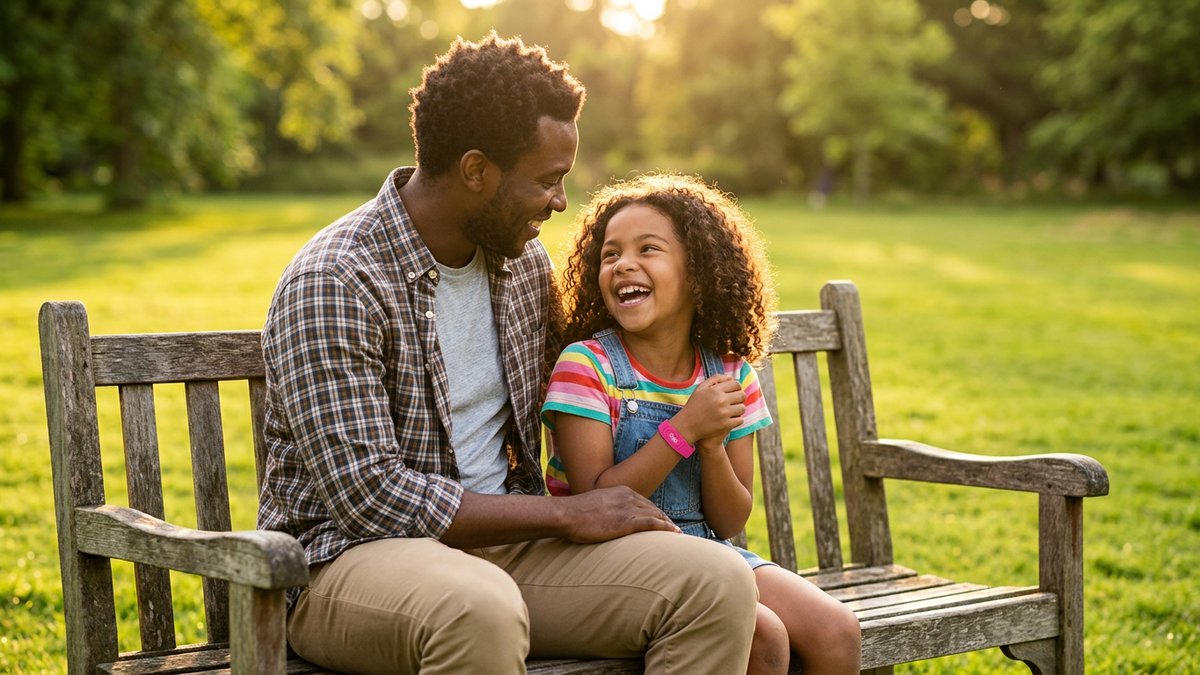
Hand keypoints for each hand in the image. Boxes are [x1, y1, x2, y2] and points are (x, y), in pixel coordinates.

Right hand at [559, 486, 680, 542]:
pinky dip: (666, 528)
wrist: (566, 514)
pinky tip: (675, 533)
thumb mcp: (594, 505)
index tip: (662, 521)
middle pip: (653, 508)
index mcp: (620, 490)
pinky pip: (652, 523)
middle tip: (675, 530)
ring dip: (668, 524)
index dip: (655, 512)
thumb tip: (606, 518)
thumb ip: (606, 508)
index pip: (644, 502)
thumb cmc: (574, 513)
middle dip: (664, 518)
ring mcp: (628, 508)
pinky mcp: (626, 521)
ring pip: (656, 515)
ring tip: (678, 534)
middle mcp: (627, 496)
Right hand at [671, 374, 744, 444]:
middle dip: (740, 398)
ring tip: (732, 411)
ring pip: (742, 408)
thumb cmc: (694, 405)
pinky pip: (740, 420)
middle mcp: (720, 400)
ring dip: (739, 409)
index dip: (737, 388)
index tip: (733, 393)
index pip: (736, 384)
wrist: (687, 426)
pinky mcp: (725, 425)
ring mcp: (723, 413)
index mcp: (714, 390)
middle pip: (742, 395)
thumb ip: (715, 379)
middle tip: (735, 402)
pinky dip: (736, 420)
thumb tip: (731, 378)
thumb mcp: (700, 389)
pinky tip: (730, 420)